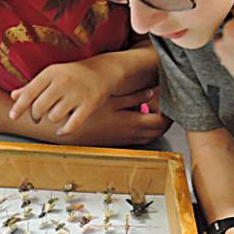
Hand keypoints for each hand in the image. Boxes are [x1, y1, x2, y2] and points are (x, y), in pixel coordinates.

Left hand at [9, 60, 112, 134]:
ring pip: (54, 117)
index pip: (29, 92)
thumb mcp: (51, 75)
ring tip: (56, 114)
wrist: (102, 71)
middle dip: (35, 116)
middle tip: (37, 117)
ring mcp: (77, 94)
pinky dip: (64, 131)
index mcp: (50, 73)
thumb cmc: (71, 74)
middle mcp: (63, 82)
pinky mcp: (89, 105)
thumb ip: (32, 86)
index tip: (13, 116)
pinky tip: (61, 131)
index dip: (19, 106)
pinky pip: (72, 125)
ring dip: (52, 119)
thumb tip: (13, 96)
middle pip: (39, 108)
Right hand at [53, 89, 171, 145]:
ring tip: (154, 111)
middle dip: (164, 120)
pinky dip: (143, 130)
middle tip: (166, 107)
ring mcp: (121, 140)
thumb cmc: (84, 111)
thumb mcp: (109, 99)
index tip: (169, 102)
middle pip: (156, 131)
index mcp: (130, 123)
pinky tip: (136, 117)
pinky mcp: (113, 141)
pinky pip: (137, 138)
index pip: (160, 122)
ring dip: (154, 126)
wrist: (64, 127)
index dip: (169, 113)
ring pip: (147, 136)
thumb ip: (132, 97)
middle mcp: (129, 135)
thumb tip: (151, 92)